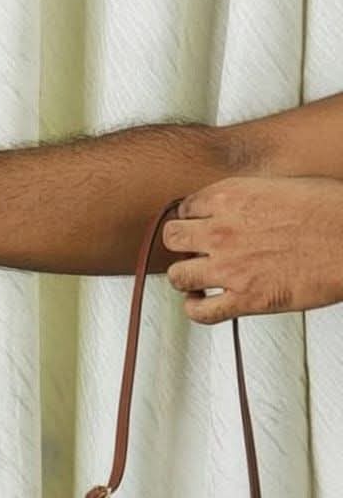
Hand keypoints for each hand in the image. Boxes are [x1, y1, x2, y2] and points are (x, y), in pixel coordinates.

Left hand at [162, 176, 342, 322]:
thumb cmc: (333, 212)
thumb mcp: (285, 185)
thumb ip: (253, 197)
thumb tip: (242, 207)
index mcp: (234, 195)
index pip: (187, 206)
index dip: (191, 217)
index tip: (197, 223)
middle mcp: (224, 230)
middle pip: (172, 238)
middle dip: (180, 245)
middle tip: (191, 250)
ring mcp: (230, 267)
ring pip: (177, 276)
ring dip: (184, 278)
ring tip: (195, 279)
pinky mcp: (244, 299)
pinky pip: (199, 312)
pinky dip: (195, 310)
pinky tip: (202, 304)